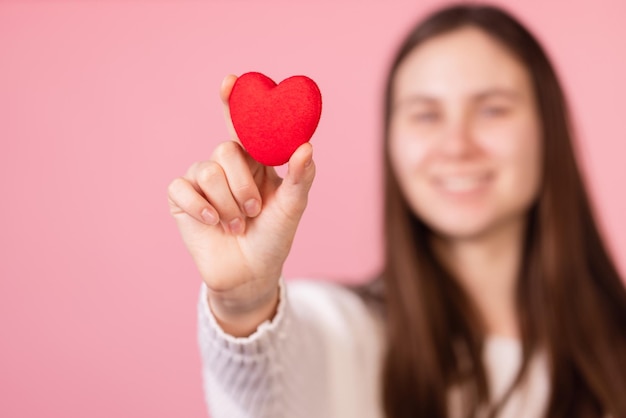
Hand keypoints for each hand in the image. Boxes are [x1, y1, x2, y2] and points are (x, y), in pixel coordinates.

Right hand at [167, 75, 315, 334]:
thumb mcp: (292, 207)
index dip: (233, 101)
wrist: (250, 274)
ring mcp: (202, 182)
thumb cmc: (274, 238)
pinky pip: (182, 188)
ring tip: (238, 224)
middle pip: (225, 150)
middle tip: (254, 209)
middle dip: (242, 183)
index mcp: (254, 161)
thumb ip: (299, 177)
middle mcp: (226, 166)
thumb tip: (306, 146)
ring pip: (206, 170)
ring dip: (226, 203)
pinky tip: (213, 223)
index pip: (241, 125)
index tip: (231, 80)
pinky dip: (200, 206)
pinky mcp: (181, 200)